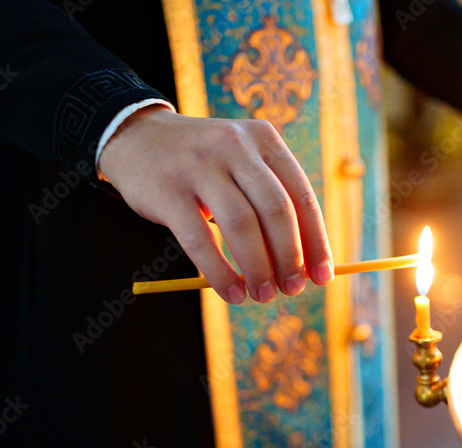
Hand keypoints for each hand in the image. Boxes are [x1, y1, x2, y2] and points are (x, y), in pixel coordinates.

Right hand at [98, 107, 332, 303]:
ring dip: (258, 268)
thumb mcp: (243, 165)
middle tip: (293, 290)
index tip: (323, 276)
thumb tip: (305, 266)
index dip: (315, 241)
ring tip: (263, 296)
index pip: (301, 195)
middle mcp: (235, 147)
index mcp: (264, 139)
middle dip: (289, 258)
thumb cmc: (204, 165)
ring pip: (240, 225)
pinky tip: (232, 293)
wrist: (137, 137)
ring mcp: (199, 165)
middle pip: (276, 210)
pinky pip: (200, 240)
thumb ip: (272, 205)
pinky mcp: (168, 190)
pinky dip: (220, 273)